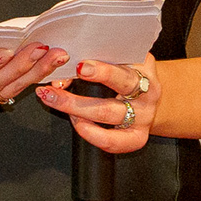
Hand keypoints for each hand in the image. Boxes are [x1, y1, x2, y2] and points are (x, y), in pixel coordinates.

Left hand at [38, 56, 160, 150]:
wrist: (149, 92)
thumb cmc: (127, 70)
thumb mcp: (118, 59)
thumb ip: (95, 61)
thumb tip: (63, 73)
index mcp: (143, 70)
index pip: (122, 73)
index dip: (101, 72)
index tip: (79, 68)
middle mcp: (147, 94)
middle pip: (111, 99)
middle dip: (76, 100)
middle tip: (52, 94)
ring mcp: (143, 118)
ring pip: (107, 117)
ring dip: (76, 111)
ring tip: (55, 102)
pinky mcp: (138, 137)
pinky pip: (113, 142)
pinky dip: (91, 134)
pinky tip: (77, 123)